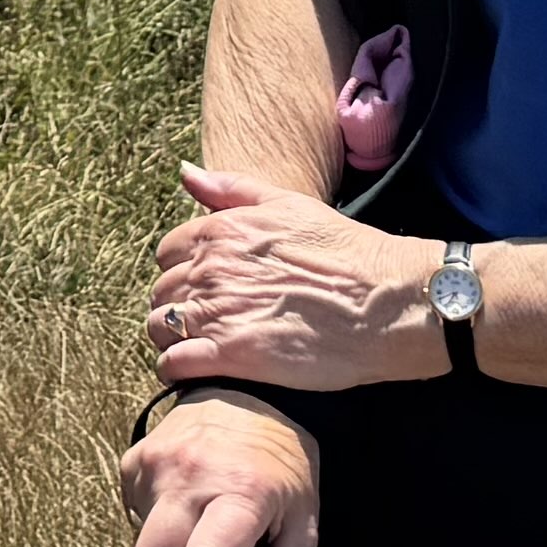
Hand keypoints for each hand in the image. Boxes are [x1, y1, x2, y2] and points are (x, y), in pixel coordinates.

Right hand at [123, 387, 323, 546]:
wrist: (250, 392)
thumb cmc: (283, 469)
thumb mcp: (302, 529)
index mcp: (242, 494)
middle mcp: (192, 475)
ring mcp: (156, 463)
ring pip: (139, 545)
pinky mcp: (134, 459)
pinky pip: (134, 516)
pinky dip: (154, 532)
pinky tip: (184, 514)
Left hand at [145, 163, 444, 392]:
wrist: (386, 301)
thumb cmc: (346, 251)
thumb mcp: (287, 204)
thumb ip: (230, 189)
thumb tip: (185, 174)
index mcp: (221, 231)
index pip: (167, 253)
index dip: (183, 271)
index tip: (203, 286)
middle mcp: (211, 269)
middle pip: (162, 290)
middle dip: (177, 305)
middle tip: (205, 320)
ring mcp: (218, 312)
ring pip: (159, 326)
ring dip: (171, 336)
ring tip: (198, 346)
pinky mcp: (231, 356)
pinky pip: (174, 364)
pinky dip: (175, 369)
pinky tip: (194, 372)